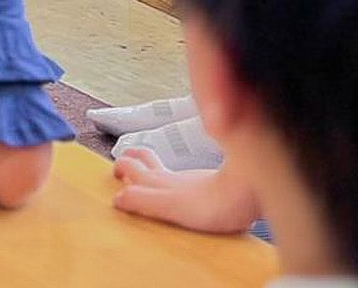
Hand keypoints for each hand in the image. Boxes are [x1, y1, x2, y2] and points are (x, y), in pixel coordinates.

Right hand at [112, 150, 259, 234]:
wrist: (247, 193)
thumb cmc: (211, 203)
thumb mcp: (167, 205)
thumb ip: (141, 200)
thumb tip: (117, 198)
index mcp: (157, 180)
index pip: (130, 165)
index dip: (120, 167)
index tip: (114, 177)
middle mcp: (171, 175)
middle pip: (143, 157)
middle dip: (130, 159)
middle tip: (122, 168)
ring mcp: (191, 178)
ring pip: (164, 164)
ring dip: (150, 163)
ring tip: (146, 170)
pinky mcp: (211, 185)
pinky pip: (186, 177)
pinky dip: (177, 177)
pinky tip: (184, 187)